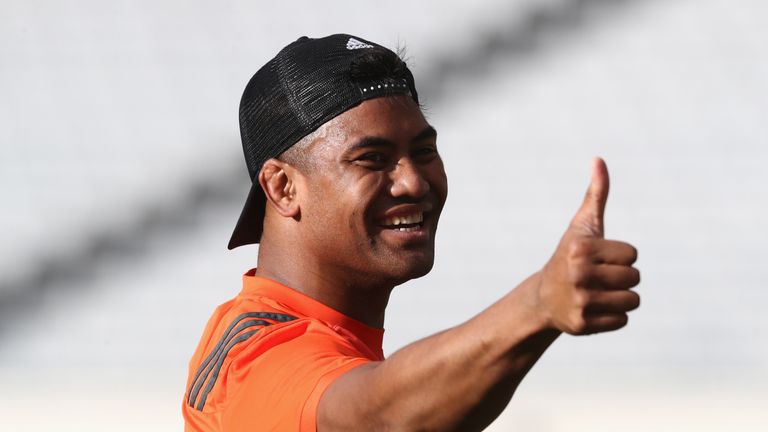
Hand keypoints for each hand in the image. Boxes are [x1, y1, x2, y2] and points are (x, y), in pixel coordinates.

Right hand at [536, 158, 639, 334]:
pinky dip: (613, 317)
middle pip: (635, 278)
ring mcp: (580, 301)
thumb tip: (599, 159)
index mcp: (580, 248)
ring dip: (621, 299)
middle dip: (622, 278)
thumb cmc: (569, 257)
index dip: (620, 257)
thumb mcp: (581, 226)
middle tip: (597, 279)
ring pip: (633, 301)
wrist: (543, 298)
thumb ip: (596, 195)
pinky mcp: (583, 324)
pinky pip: (623, 320)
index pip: (632, 255)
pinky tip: (593, 310)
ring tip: (598, 294)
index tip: (598, 259)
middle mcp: (578, 274)